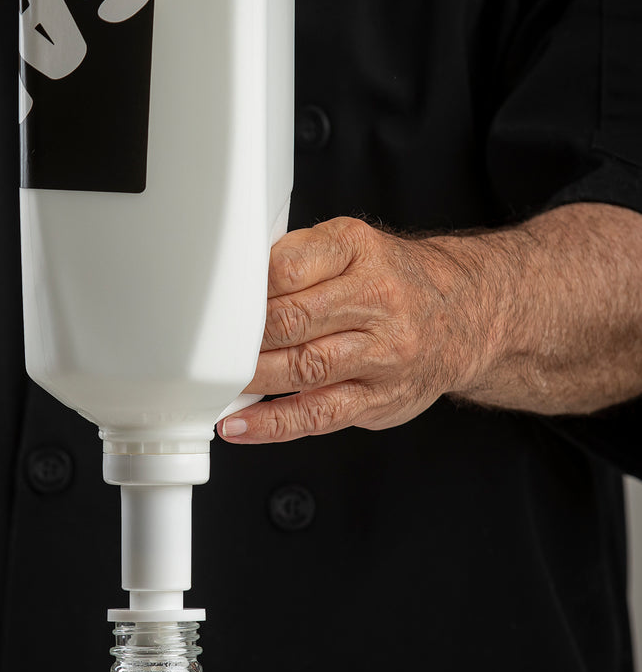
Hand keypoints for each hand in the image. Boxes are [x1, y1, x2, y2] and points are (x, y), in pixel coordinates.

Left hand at [217, 217, 488, 443]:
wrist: (465, 313)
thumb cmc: (391, 280)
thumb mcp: (349, 247)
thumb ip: (295, 262)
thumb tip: (230, 292)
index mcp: (357, 251)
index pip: (288, 266)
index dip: (244, 290)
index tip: (215, 306)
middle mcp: (376, 299)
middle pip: (291, 320)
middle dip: (241, 338)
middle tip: (206, 348)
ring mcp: (382, 352)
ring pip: (303, 367)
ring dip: (250, 379)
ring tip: (213, 385)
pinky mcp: (379, 397)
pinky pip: (318, 414)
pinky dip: (272, 423)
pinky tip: (239, 425)